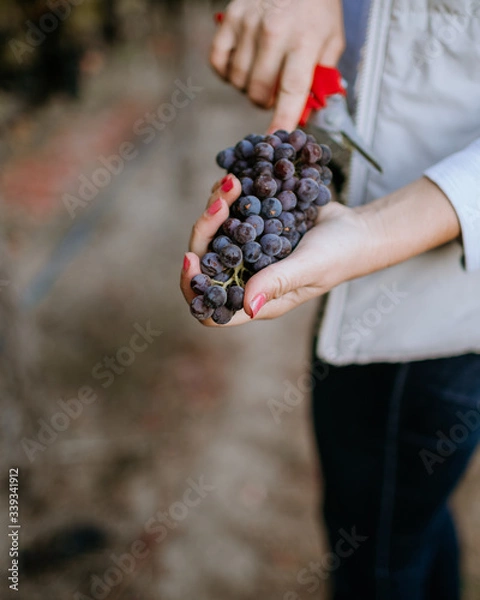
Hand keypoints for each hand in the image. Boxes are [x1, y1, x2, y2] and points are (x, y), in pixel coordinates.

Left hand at [180, 175, 373, 325]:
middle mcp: (246, 278)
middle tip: (220, 201)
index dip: (193, 288)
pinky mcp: (254, 228)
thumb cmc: (340, 255)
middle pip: (206, 261)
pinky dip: (229, 196)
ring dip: (216, 206)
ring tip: (232, 182)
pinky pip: (230, 215)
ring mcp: (248, 252)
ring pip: (214, 234)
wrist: (357, 229)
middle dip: (205, 230)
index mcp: (256, 299)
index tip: (192, 257)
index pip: (211, 309)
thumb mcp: (310, 267)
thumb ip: (278, 282)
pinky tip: (235, 177)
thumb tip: (246, 305)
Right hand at [210, 0, 344, 131]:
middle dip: (266, 101)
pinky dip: (227, 71)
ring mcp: (248, 24)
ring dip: (248, 86)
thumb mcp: (331, 40)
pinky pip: (218, 63)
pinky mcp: (229, 18)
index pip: (291, 89)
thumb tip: (304, 115)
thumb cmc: (315, 8)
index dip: (282, 117)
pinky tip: (242, 63)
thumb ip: (320, 79)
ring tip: (262, 70)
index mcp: (304, 40)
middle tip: (276, 88)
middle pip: (259, 92)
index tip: (275, 137)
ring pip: (238, 82)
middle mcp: (274, 32)